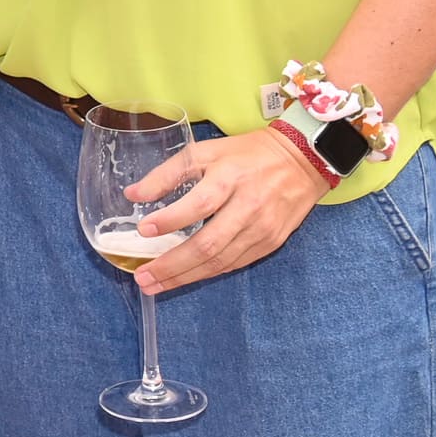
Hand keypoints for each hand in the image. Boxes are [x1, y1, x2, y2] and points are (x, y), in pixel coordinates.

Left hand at [125, 128, 322, 291]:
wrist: (302, 161)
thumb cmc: (247, 154)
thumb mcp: (205, 151)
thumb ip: (168, 172)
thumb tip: (132, 194)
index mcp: (229, 178)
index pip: (199, 204)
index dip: (170, 220)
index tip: (143, 231)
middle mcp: (247, 207)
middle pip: (208, 244)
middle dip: (172, 265)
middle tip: (143, 277)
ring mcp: (261, 229)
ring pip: (220, 261)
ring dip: (185, 276)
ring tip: (156, 285)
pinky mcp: (270, 242)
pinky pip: (234, 264)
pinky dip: (208, 273)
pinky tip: (186, 277)